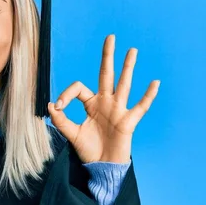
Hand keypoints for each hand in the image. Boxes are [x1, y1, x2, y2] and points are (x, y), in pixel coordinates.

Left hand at [48, 34, 159, 163]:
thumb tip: (51, 104)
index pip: (79, 88)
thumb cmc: (88, 150)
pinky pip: (140, 107)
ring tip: (132, 51)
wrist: (101, 167)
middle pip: (106, 74)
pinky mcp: (128, 122)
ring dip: (127, 68)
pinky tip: (154, 82)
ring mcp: (118, 110)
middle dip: (108, 56)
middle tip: (110, 37)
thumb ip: (61, 120)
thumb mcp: (71, 134)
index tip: (58, 107)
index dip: (66, 94)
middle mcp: (105, 102)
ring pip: (123, 84)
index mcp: (91, 103)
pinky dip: (148, 96)